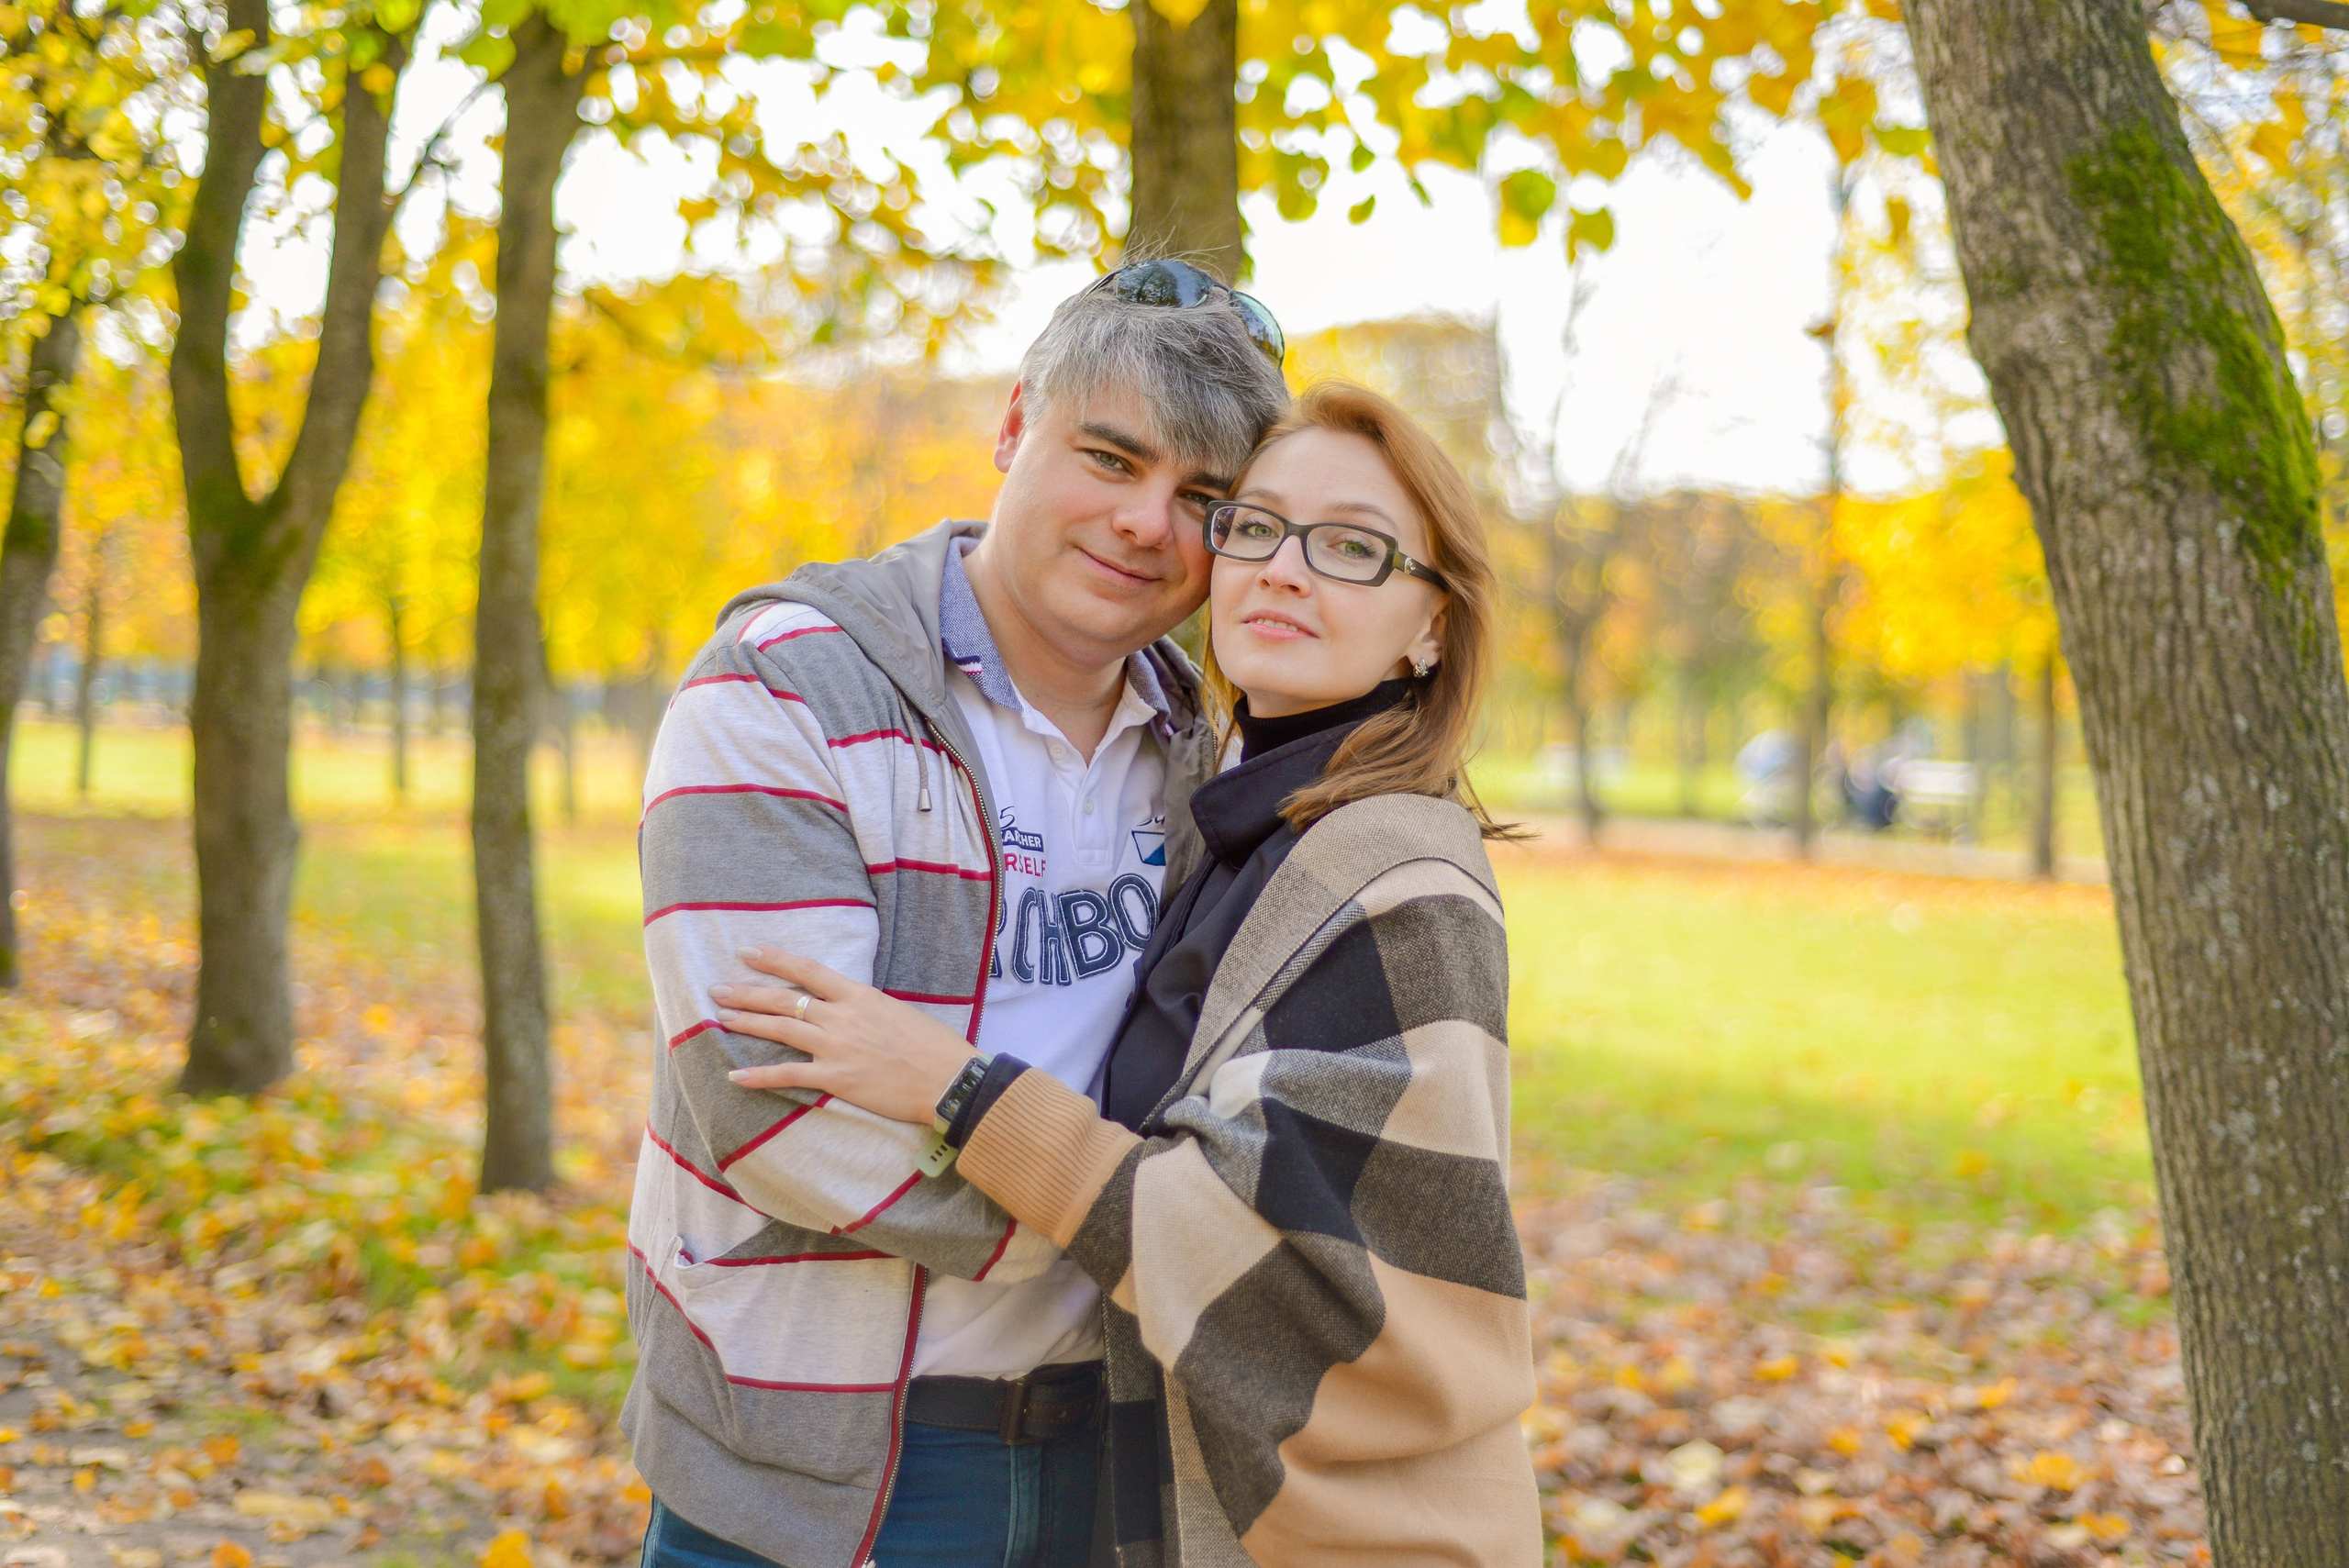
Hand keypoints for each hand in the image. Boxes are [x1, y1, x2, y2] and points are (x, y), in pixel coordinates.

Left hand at [715, 947, 977, 1125]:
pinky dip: (758, 1076)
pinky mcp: (836, 1078)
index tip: (748, 952)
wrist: (950, 1078)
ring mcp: (836, 1047)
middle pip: (784, 999)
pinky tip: (734, 1076)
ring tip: (719, 1019)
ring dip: (746, 1023)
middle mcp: (842, 1017)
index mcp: (859, 996)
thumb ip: (866, 1009)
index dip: (774, 960)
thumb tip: (847, 1008)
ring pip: (780, 1030)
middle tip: (717, 989)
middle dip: (746, 993)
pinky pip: (788, 1074)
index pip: (807, 970)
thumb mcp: (898, 1012)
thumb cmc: (933, 1046)